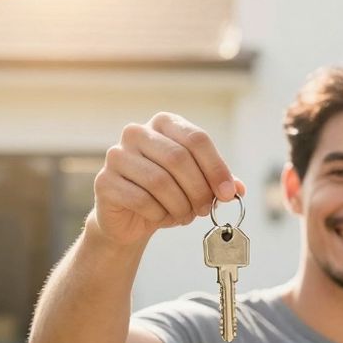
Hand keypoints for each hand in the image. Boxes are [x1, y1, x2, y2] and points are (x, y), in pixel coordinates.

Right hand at [90, 112, 247, 246]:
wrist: (130, 218)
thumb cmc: (167, 195)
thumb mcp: (198, 184)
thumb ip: (219, 182)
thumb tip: (238, 188)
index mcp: (164, 123)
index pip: (197, 139)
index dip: (216, 169)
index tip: (228, 194)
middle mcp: (137, 132)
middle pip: (179, 159)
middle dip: (199, 190)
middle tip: (205, 209)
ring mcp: (117, 155)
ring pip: (160, 181)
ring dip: (180, 205)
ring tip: (185, 215)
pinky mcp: (104, 181)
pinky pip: (141, 200)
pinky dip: (158, 214)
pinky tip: (160, 216)